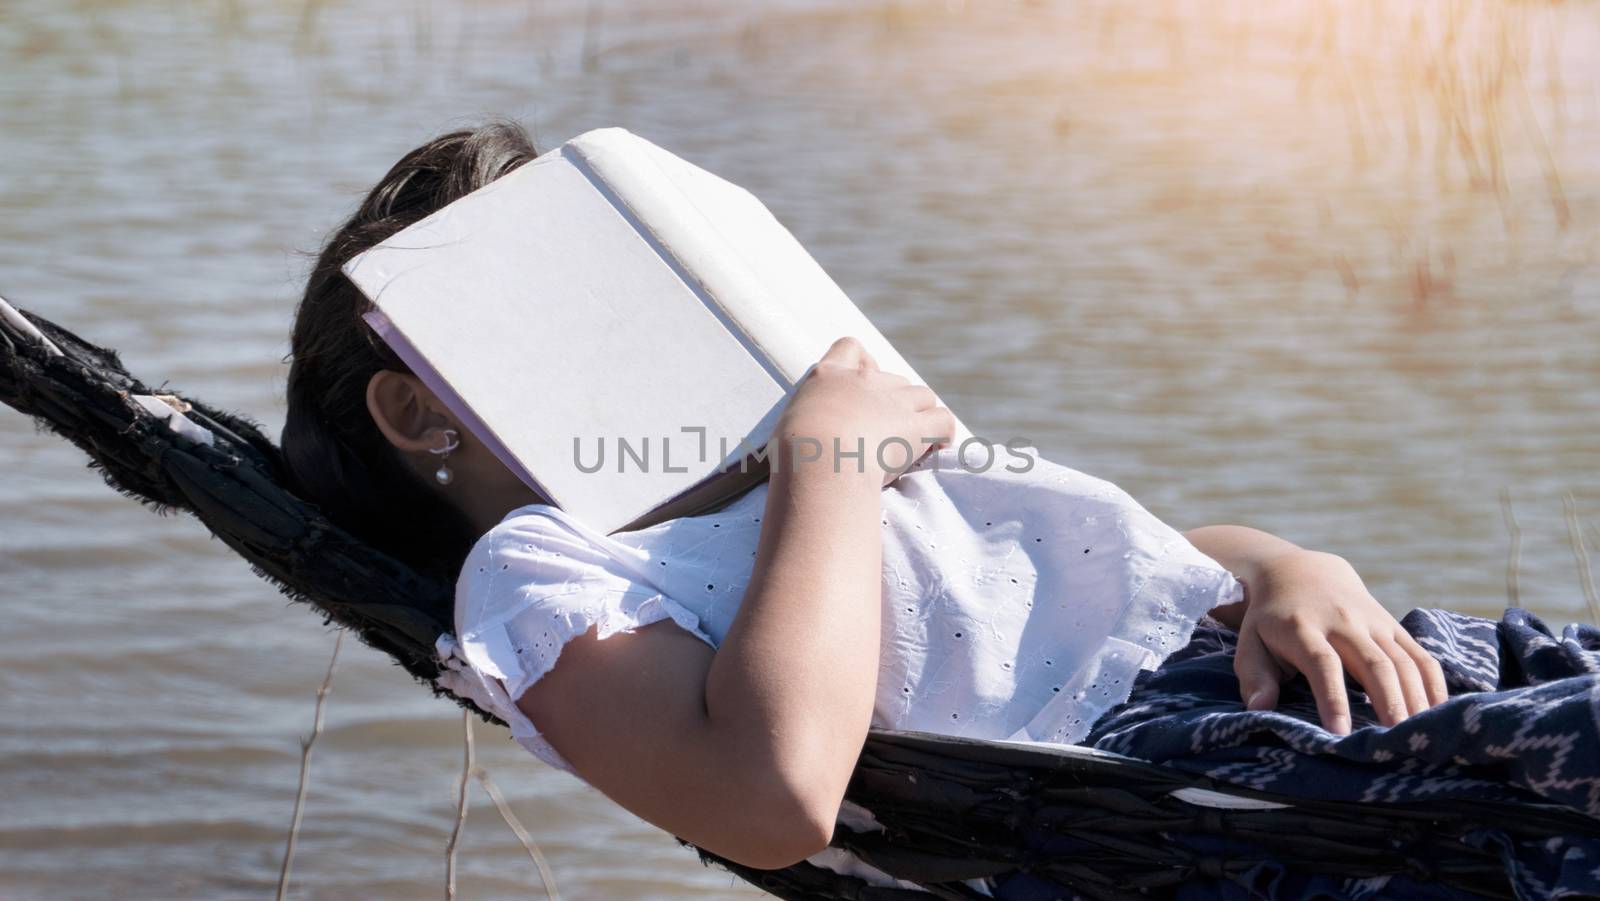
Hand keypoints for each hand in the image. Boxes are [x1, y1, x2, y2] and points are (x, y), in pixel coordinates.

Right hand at [774, 337, 955, 486]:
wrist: (822, 461)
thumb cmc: (795, 453)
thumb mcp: (788, 428)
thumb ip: (805, 423)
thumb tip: (810, 437)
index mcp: (829, 376)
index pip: (849, 349)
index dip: (861, 363)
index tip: (861, 386)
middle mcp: (865, 381)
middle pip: (894, 379)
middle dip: (894, 402)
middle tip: (884, 433)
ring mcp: (895, 402)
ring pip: (923, 396)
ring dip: (920, 415)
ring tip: (913, 442)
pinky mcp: (918, 426)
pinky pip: (944, 420)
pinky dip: (944, 433)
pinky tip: (938, 447)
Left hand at [1231, 550, 1447, 734]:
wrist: (1302, 572)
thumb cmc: (1271, 620)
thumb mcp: (1250, 642)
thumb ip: (1255, 676)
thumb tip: (1260, 709)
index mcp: (1303, 629)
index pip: (1323, 664)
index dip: (1333, 698)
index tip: (1339, 734)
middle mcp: (1344, 623)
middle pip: (1374, 664)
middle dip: (1388, 704)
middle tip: (1396, 744)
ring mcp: (1373, 622)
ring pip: (1403, 661)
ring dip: (1415, 699)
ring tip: (1420, 736)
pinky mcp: (1393, 625)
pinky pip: (1420, 654)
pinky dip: (1433, 684)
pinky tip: (1438, 713)